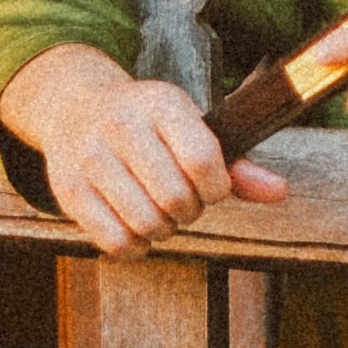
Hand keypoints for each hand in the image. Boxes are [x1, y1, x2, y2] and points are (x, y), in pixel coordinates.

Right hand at [0, 43, 286, 257]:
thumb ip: (235, 163)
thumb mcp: (190, 126)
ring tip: (159, 210)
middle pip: (176, 199)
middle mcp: (122, 125)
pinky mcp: (68, 189)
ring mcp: (90, 157)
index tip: (210, 186)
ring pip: (147, 224)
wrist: (75, 106)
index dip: (216, 188)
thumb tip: (279, 192)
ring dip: (163, 229)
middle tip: (182, 200)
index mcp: (161, 103)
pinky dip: (136, 245)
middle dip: (189, 210)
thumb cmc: (147, 123)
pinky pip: (116, 242)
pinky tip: (135, 223)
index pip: (204, 161)